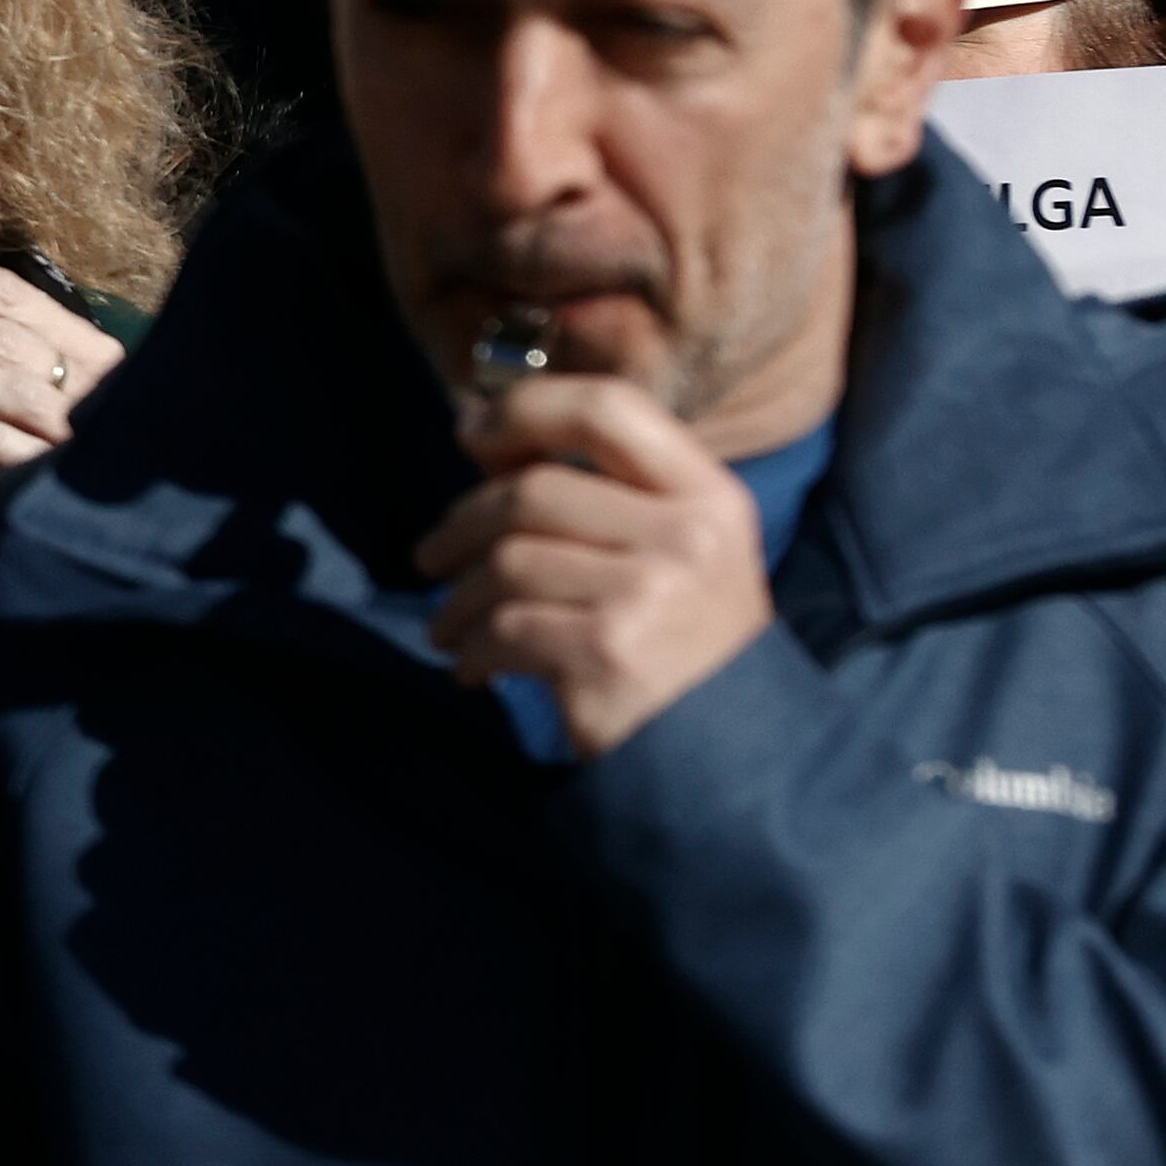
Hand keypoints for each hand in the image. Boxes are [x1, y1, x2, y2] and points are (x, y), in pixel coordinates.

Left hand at [417, 371, 773, 755]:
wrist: (733, 758)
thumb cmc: (684, 645)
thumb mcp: (680, 553)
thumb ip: (607, 494)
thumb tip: (485, 440)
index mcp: (709, 497)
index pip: (608, 408)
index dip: (526, 408)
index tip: (472, 433)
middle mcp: (687, 537)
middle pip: (532, 491)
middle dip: (462, 523)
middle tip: (432, 556)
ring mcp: (649, 595)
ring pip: (505, 562)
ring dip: (458, 597)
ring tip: (451, 622)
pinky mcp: (605, 653)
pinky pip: (502, 627)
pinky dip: (472, 646)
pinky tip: (475, 665)